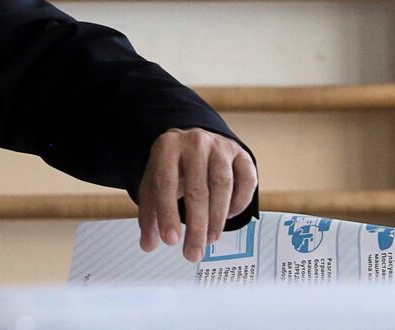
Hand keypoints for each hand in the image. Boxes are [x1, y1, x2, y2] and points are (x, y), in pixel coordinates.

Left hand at [137, 128, 256, 262]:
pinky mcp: (241, 154)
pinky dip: (239, 203)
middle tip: (193, 253)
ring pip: (223, 187)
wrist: (196, 142)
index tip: (170, 241)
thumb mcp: (155, 185)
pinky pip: (247, 182)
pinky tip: (228, 216)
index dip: (168, 214)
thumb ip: (150, 215)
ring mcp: (220, 146)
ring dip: (217, 219)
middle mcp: (194, 142)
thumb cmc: (174, 168)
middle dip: (196, 227)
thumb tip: (148, 245)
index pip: (166, 183)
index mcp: (167, 147)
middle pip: (197, 190)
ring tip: (209, 240)